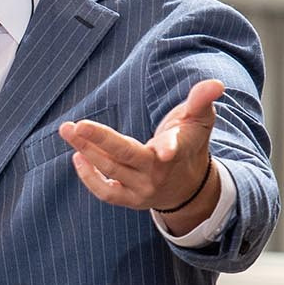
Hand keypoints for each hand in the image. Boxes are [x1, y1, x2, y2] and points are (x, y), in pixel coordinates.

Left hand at [59, 79, 223, 223]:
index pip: (173, 147)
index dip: (170, 146)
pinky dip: (89, 177)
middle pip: (126, 156)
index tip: (167, 149)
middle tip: (76, 126)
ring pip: (111, 171)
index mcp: (178, 150)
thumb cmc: (190, 143)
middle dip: (101, 140)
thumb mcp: (200, 120)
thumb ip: (202, 101)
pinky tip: (78, 156)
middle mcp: (158, 172)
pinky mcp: (130, 200)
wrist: (189, 186)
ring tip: (67, 130)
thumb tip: (216, 84)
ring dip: (86, 150)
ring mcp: (143, 189)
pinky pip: (106, 193)